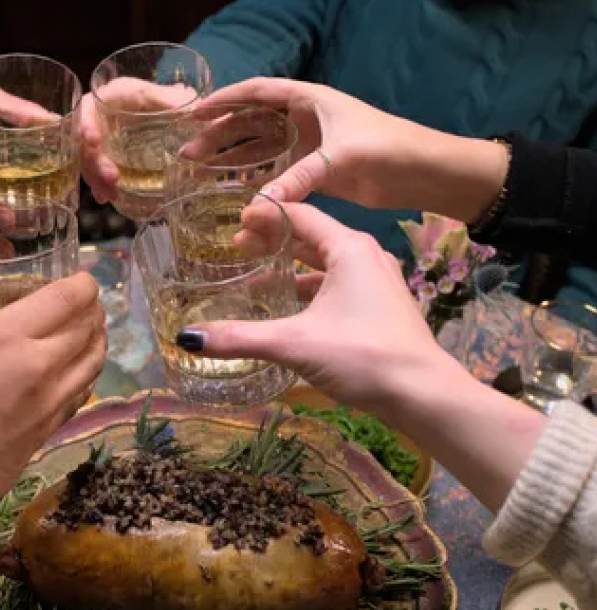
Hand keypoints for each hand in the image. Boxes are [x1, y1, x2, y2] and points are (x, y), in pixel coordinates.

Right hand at [0, 273, 106, 534]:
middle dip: (93, 307)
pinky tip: (79, 367)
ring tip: (91, 328)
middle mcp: (38, 365)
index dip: (83, 283)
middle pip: (87, 326)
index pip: (65, 299)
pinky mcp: (53, 426)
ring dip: (98, 338)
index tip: (82, 277)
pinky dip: (89, 372)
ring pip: (94, 360)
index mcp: (4, 338)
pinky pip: (84, 391)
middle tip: (85, 300)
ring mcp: (51, 399)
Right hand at [80, 79, 200, 203]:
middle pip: (84, 141)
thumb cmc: (154, 98)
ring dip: (97, 178)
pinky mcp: (103, 157)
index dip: (85, 124)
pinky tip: (106, 197)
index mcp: (109, 99)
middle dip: (94, 162)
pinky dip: (100, 185)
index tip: (93, 141)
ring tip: (110, 194)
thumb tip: (197, 109)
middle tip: (112, 178)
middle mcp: (97, 120)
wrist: (153, 110)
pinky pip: (95, 171)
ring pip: (88, 160)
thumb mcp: (163, 96)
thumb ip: (174, 100)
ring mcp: (98, 140)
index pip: (87, 109)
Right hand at [177, 202, 464, 414]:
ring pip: (325, 265)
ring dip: (291, 270)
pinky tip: (290, 312)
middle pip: (312, 238)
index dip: (264, 216)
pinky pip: (338, 287)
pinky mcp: (381, 309)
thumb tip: (188, 338)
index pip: (299, 216)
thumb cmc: (362, 355)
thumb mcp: (295, 343)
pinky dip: (310, 291)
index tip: (232, 221)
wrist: (423, 393)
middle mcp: (366, 257)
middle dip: (273, 243)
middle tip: (236, 250)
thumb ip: (241, 338)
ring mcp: (378, 283)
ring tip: (257, 279)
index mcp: (348, 248)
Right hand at [196, 78, 506, 218]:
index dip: (223, 101)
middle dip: (217, 136)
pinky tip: (231, 192)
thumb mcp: (340, 159)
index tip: (193, 113)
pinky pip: (274, 173)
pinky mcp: (314, 171)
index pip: (256, 93)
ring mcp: (307, 145)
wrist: (424, 172)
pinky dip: (253, 181)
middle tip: (186, 155)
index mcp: (308, 100)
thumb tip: (258, 206)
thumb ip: (298, 180)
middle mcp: (303, 119)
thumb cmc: (388, 149)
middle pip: (250, 122)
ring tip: (197, 174)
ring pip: (259, 149)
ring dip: (230, 160)